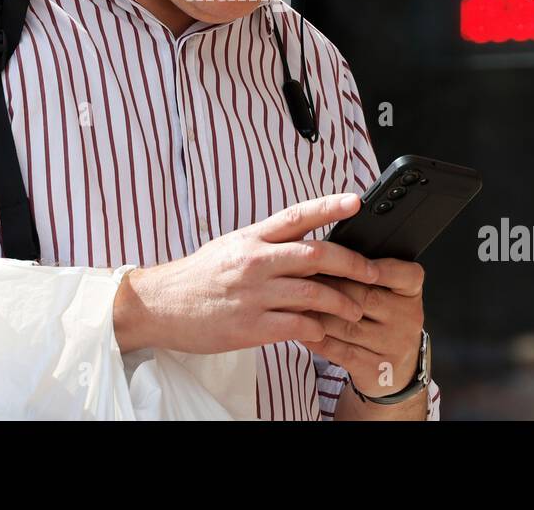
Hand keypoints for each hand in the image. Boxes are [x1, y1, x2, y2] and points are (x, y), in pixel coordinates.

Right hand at [113, 193, 382, 354]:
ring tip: (355, 309)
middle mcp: (255, 262)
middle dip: (352, 264)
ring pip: (313, 294)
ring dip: (342, 302)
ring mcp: (254, 295)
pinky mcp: (251, 327)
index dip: (329, 206)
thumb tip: (304, 241)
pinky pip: (297, 326)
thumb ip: (266, 243)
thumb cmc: (197, 277)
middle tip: (373, 271)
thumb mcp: (230, 247)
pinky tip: (324, 330)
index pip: (297, 216)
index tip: (356, 202)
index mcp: (251, 238)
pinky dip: (317, 328)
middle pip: (316, 256)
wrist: (160, 305)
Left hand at [300, 258, 424, 397]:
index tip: (345, 259)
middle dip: (328, 286)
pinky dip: (316, 338)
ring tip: (295, 302)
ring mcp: (393, 347)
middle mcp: (408, 319)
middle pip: (364, 297)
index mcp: (411, 292)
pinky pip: (339, 350)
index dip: (376, 267)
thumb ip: (365, 272)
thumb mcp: (387, 291)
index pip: (402, 274)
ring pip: (347, 326)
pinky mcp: (374, 369)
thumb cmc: (382, 317)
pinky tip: (300, 328)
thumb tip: (326, 252)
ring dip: (316, 314)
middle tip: (300, 276)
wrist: (394, 368)